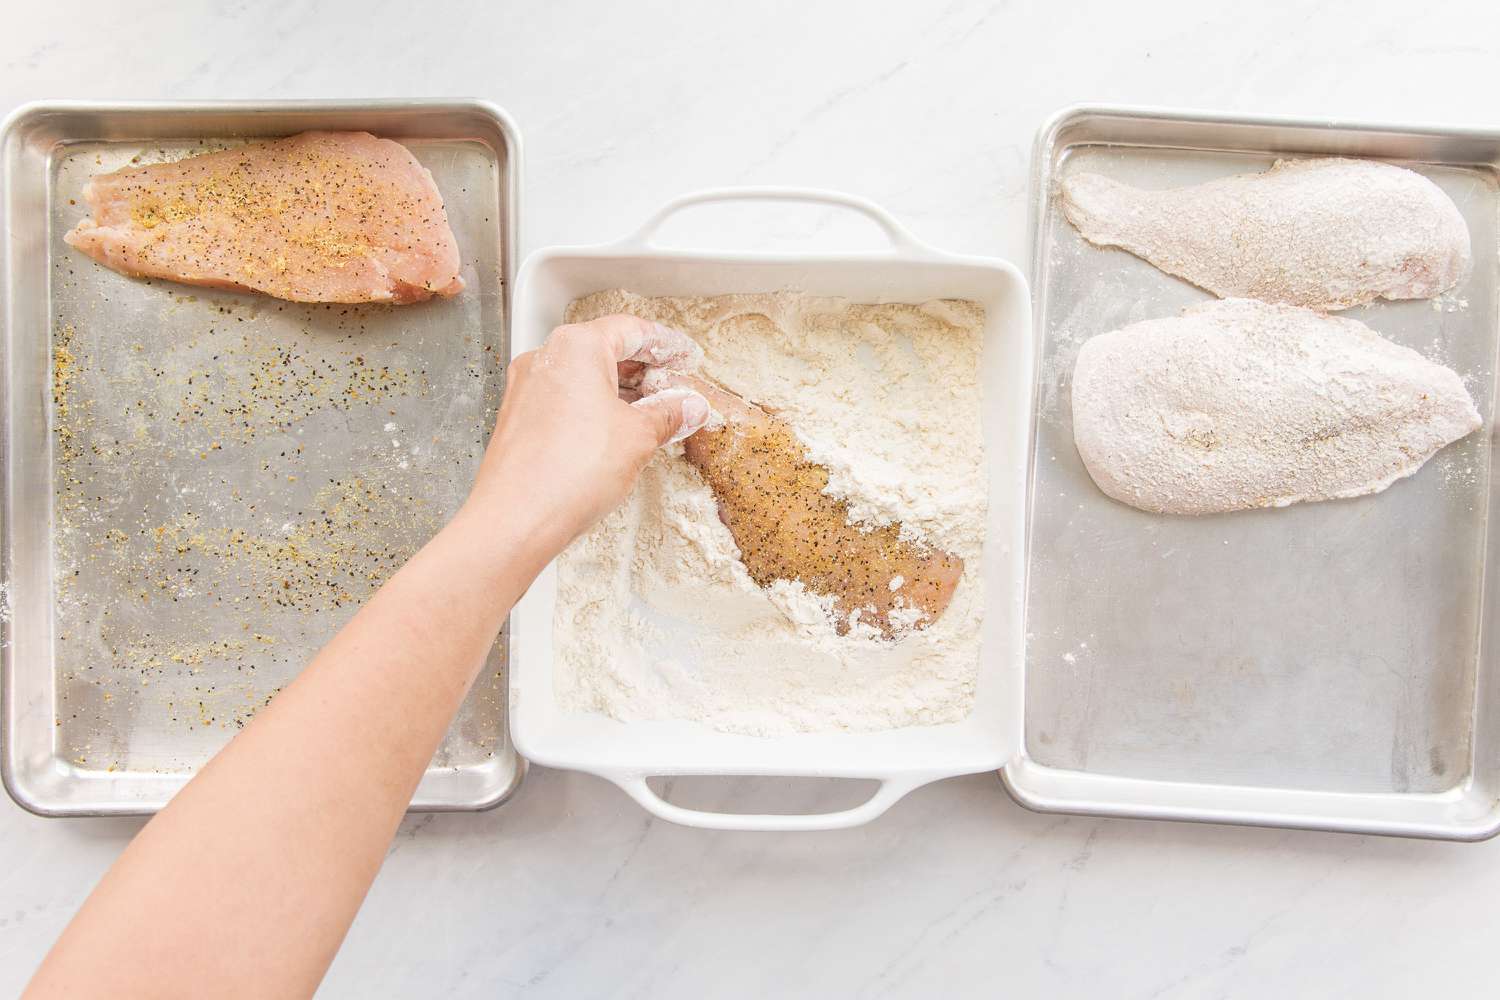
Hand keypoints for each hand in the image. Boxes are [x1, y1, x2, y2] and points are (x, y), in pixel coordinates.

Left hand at [470, 314, 710, 548]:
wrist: (516, 518)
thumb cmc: (572, 470)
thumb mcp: (638, 437)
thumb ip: (668, 414)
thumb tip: (689, 407)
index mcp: (577, 347)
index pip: (630, 329)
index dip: (665, 345)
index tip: (685, 358)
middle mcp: (546, 358)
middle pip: (604, 350)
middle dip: (643, 370)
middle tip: (674, 389)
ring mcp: (527, 388)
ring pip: (583, 377)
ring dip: (619, 392)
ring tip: (651, 416)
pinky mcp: (519, 417)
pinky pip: (564, 400)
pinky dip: (593, 409)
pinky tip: (615, 434)